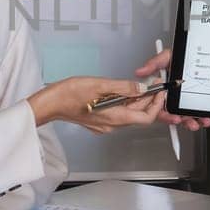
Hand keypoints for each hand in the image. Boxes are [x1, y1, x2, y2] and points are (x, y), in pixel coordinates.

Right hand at [27, 76, 166, 133]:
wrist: (50, 104)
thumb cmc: (69, 95)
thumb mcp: (100, 85)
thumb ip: (123, 88)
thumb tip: (141, 89)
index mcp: (115, 117)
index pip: (146, 117)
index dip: (156, 105)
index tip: (159, 91)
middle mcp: (112, 125)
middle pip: (138, 115)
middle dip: (148, 100)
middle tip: (152, 85)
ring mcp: (105, 125)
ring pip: (128, 114)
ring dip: (136, 101)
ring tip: (140, 86)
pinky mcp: (99, 121)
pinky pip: (118, 114)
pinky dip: (125, 103)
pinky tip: (123, 92)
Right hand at [135, 47, 209, 131]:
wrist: (190, 57)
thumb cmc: (178, 58)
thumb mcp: (166, 57)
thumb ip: (154, 64)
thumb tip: (140, 71)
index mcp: (162, 93)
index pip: (160, 109)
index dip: (166, 116)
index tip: (174, 118)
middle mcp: (171, 99)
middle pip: (174, 116)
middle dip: (183, 121)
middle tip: (191, 123)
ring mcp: (183, 102)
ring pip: (186, 117)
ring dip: (194, 121)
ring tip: (202, 121)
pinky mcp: (194, 103)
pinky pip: (197, 114)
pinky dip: (202, 117)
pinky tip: (206, 118)